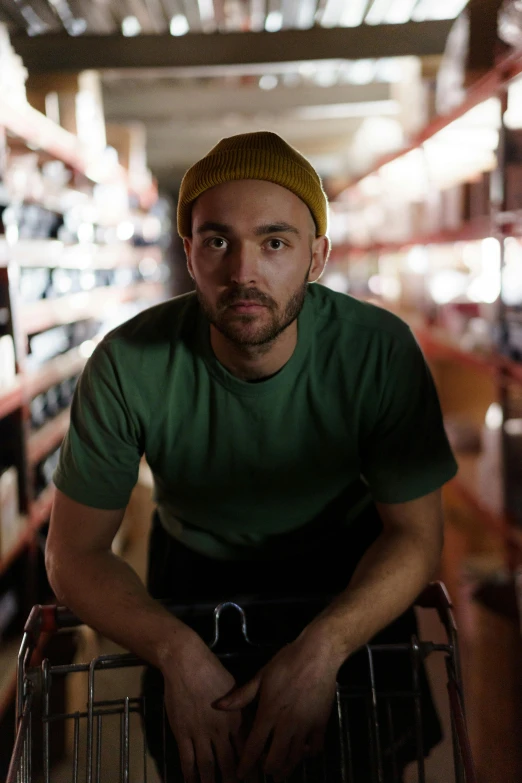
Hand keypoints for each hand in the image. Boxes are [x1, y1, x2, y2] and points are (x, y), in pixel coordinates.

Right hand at [162, 633, 243, 782]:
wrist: (186, 663)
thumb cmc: (212, 671)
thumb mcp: (234, 688)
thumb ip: (240, 710)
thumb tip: (249, 723)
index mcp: (235, 719)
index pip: (246, 750)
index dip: (250, 767)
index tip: (254, 779)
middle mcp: (220, 730)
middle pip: (229, 763)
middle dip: (232, 780)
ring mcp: (200, 733)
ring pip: (208, 766)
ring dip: (211, 782)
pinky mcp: (182, 732)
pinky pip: (187, 760)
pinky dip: (190, 774)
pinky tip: (191, 782)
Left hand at [215, 627, 342, 780]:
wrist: (317, 655)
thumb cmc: (286, 663)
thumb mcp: (261, 676)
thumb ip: (241, 695)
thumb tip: (218, 706)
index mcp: (268, 713)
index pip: (253, 747)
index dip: (246, 764)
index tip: (241, 775)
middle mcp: (286, 725)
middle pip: (275, 760)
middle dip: (268, 769)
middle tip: (264, 768)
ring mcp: (305, 726)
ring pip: (294, 758)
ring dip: (286, 766)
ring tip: (281, 769)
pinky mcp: (321, 724)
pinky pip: (315, 748)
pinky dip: (308, 754)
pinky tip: (303, 750)